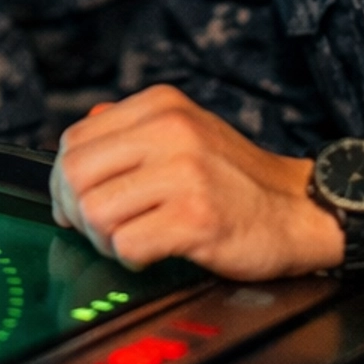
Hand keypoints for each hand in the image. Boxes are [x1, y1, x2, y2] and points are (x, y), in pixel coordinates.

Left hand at [50, 85, 339, 278]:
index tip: (75, 204)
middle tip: (97, 230)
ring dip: (103, 239)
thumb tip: (77, 141)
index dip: (64, 180)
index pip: (75, 140)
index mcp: (160, 106)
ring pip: (94, 212)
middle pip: (75, 174)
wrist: (299, 210)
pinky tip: (153, 252)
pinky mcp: (196, 217)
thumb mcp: (185, 133)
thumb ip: (131, 131)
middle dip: (75, 212)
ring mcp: (184, 172)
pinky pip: (127, 244)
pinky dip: (130, 257)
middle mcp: (169, 130)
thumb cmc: (237, 180)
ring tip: (130, 240)